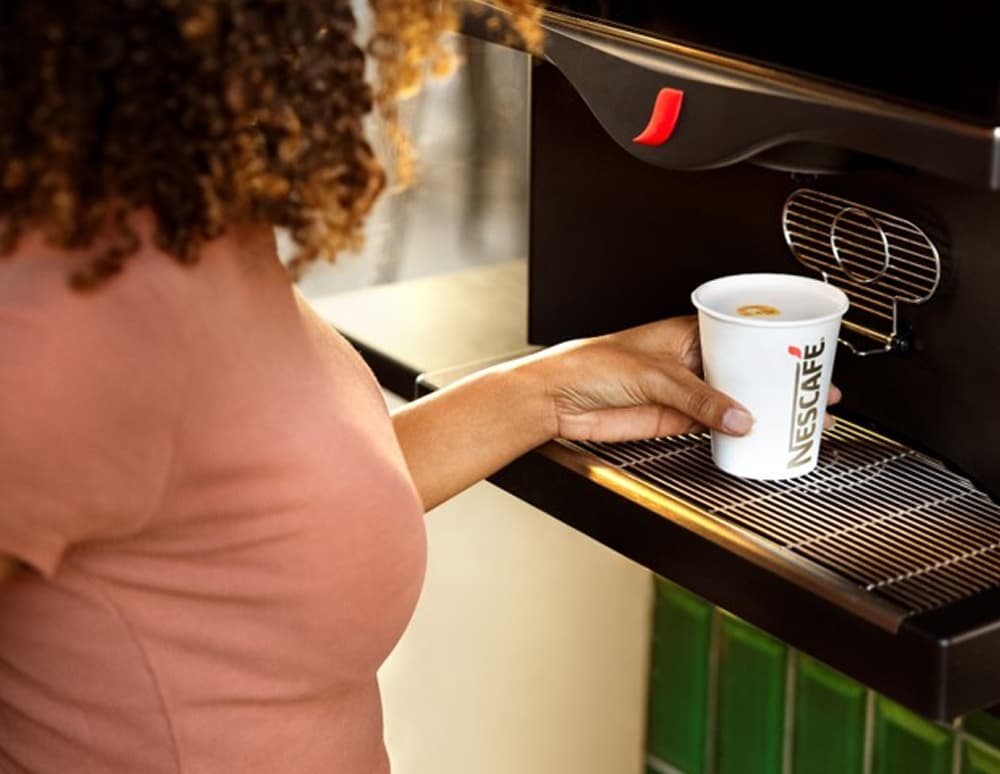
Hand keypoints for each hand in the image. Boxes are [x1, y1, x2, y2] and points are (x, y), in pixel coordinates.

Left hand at [524, 316, 840, 443]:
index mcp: (689, 332)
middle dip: (781, 381)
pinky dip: (737, 432)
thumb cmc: (591, 365)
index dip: (777, 344)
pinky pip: (715, 425)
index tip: (807, 354)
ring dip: (764, 409)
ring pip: (735, 399)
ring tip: (798, 417)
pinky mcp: (675, 419)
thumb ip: (698, 398)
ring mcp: (685, 391)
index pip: (743, 334)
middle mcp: (691, 360)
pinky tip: (758, 436)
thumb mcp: (654, 375)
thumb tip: (740, 417)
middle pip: (747, 369)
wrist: (558, 399)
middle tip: (816, 392)